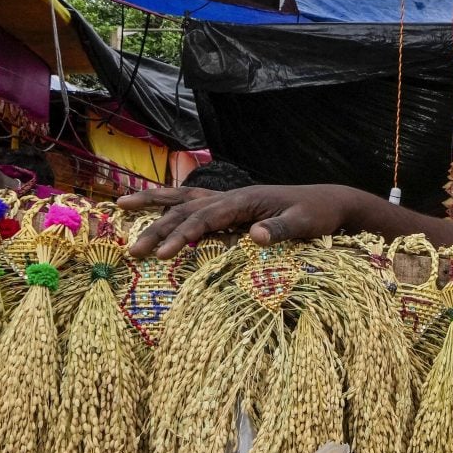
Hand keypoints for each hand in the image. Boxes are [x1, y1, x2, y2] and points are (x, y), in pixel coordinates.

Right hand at [122, 183, 368, 258]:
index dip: (182, 236)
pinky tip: (157, 212)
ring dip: (154, 206)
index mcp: (244, 200)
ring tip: (121, 206)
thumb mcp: (305, 223)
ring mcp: (231, 201)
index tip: (161, 255)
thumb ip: (280, 229)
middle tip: (132, 251)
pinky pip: (196, 207)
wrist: (330, 202)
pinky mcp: (234, 209)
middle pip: (186, 210)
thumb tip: (253, 236)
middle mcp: (232, 197)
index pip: (204, 218)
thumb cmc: (319, 213)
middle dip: (157, 228)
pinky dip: (174, 208)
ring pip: (185, 201)